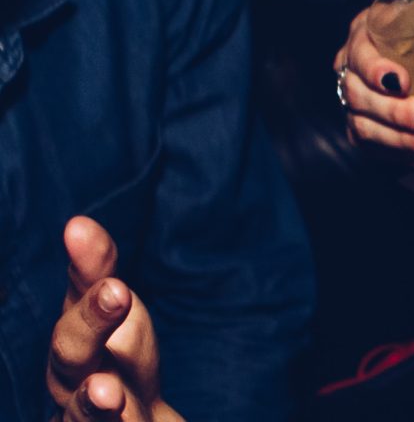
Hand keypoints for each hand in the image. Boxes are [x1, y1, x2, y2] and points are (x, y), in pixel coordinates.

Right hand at [47, 217, 181, 421]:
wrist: (131, 420)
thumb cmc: (119, 358)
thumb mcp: (116, 310)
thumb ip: (98, 271)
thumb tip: (77, 223)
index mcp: (75, 334)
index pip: (81, 291)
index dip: (87, 267)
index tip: (91, 241)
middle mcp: (71, 373)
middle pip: (71, 350)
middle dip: (91, 323)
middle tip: (117, 294)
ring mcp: (83, 411)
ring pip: (82, 409)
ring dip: (93, 401)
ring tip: (108, 394)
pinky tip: (124, 417)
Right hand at [334, 8, 413, 181]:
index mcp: (367, 33)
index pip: (359, 51)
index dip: (374, 69)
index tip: (401, 81)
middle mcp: (353, 69)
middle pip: (359, 99)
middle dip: (398, 115)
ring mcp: (357, 105)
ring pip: (366, 131)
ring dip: (404, 144)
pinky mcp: (371, 134)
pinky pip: (384, 155)